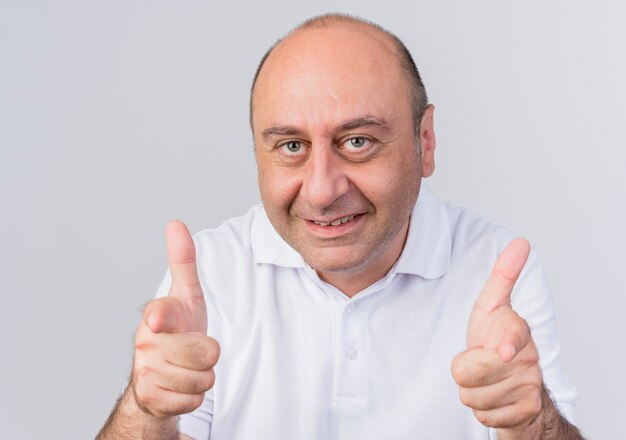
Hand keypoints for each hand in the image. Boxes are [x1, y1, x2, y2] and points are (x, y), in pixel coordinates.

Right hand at [131, 221, 219, 418]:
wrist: (157, 374)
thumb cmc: (177, 329)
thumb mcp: (186, 295)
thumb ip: (183, 262)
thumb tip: (175, 224)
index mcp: (157, 314)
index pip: (162, 314)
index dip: (162, 318)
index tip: (158, 320)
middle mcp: (147, 342)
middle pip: (207, 353)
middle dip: (210, 355)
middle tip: (195, 349)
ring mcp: (146, 371)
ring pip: (203, 379)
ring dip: (203, 376)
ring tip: (187, 367)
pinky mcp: (150, 397)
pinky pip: (194, 399)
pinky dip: (193, 396)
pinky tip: (179, 386)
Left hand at [452, 238, 542, 438]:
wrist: (517, 383)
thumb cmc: (496, 338)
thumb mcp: (493, 305)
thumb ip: (503, 276)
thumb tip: (521, 241)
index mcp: (517, 330)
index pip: (513, 336)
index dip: (506, 344)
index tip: (502, 350)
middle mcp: (528, 360)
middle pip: (468, 372)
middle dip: (463, 370)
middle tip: (476, 361)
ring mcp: (528, 387)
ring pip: (472, 398)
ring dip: (472, 392)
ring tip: (485, 380)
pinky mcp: (525, 413)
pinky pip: (484, 417)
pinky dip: (484, 411)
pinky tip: (494, 398)